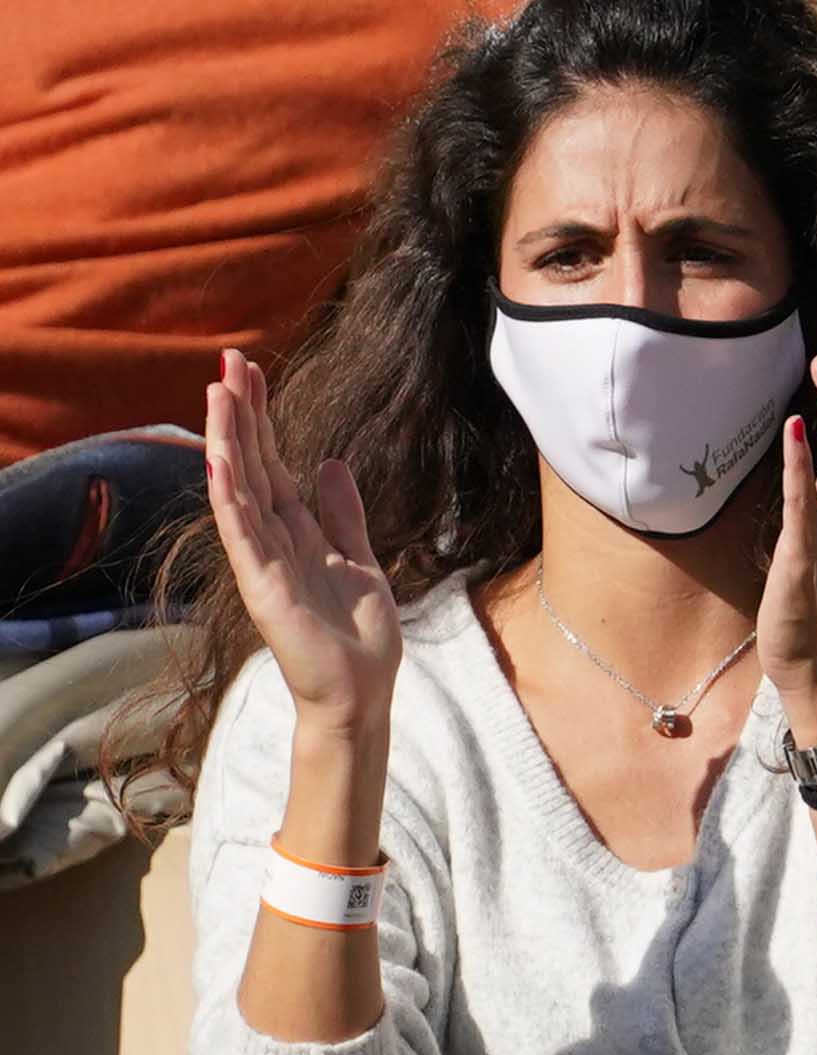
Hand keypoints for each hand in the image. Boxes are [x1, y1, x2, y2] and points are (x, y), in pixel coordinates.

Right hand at [205, 348, 403, 734]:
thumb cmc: (359, 638)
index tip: (250, 371)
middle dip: (239, 413)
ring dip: (226, 442)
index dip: (261, 417)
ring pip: (238, 490)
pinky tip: (220, 463)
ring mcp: (262, 563)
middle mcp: (272, 541)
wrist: (361, 694)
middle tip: (227, 360)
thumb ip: (344, 514)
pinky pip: (242, 536)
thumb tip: (330, 463)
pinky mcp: (262, 589)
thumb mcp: (360, 560)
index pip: (271, 462)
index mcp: (296, 532)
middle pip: (250, 464)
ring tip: (217, 394)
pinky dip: (229, 499)